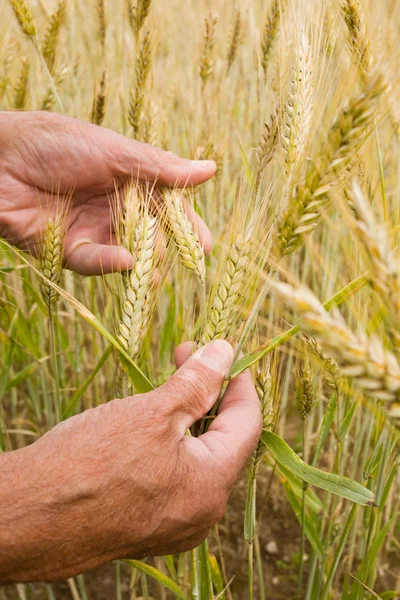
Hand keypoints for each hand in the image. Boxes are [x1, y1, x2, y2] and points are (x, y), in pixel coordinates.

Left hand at [0, 111, 214, 274]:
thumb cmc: (55, 143)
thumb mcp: (114, 152)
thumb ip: (160, 168)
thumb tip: (210, 170)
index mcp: (128, 180)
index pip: (166, 206)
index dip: (186, 226)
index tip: (205, 246)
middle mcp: (113, 207)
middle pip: (150, 234)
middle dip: (167, 249)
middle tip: (183, 261)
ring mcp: (92, 229)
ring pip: (126, 254)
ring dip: (143, 265)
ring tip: (155, 274)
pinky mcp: (68, 249)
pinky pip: (94, 262)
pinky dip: (110, 263)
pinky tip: (126, 262)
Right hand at [0, 340, 261, 582]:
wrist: (28, 517)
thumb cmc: (90, 462)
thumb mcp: (151, 413)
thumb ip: (196, 383)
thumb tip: (226, 352)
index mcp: (212, 485)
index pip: (247, 424)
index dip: (238, 382)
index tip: (222, 353)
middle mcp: (201, 512)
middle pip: (223, 441)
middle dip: (208, 395)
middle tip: (185, 357)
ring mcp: (173, 523)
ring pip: (196, 459)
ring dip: (188, 418)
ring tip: (164, 386)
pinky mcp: (147, 524)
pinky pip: (174, 477)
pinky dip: (170, 445)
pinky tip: (148, 425)